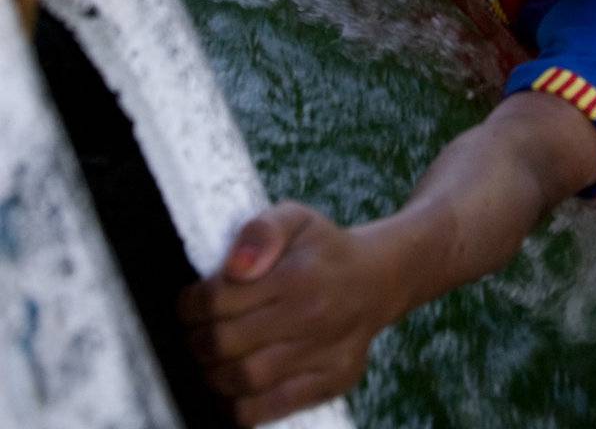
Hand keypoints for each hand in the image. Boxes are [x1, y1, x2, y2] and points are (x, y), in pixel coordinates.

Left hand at [179, 202, 404, 424]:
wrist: (376, 279)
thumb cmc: (323, 249)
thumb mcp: (296, 218)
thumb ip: (262, 230)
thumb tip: (234, 267)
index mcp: (297, 273)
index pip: (220, 298)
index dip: (191, 306)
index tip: (187, 305)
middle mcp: (312, 314)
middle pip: (227, 342)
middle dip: (196, 341)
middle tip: (194, 335)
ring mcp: (324, 353)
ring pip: (245, 378)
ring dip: (213, 374)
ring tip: (210, 360)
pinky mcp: (331, 381)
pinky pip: (271, 408)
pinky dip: (240, 407)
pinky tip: (232, 389)